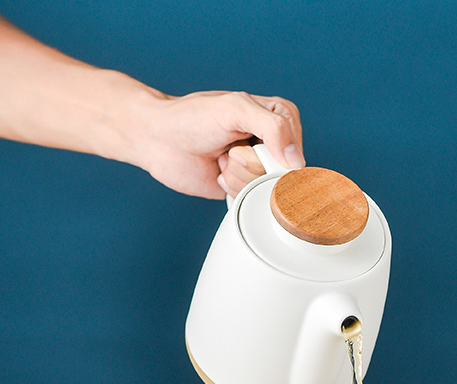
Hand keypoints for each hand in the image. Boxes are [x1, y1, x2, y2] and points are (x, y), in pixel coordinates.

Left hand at [136, 90, 303, 198]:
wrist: (159, 140)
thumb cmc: (192, 117)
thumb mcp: (236, 108)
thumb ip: (274, 127)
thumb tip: (297, 162)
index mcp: (277, 118)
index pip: (295, 144)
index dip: (275, 148)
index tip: (253, 139)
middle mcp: (271, 144)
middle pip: (283, 171)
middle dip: (254, 163)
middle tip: (232, 149)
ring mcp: (257, 168)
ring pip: (266, 188)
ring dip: (239, 175)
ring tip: (222, 160)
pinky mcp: (243, 188)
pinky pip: (252, 201)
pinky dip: (232, 189)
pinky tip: (219, 174)